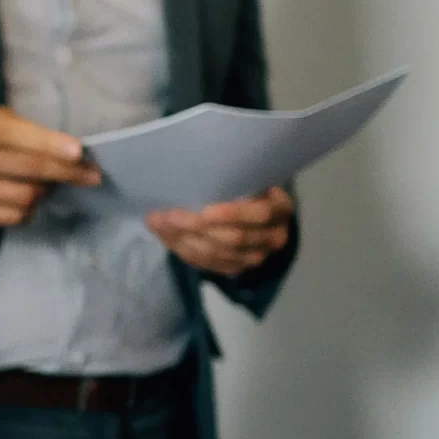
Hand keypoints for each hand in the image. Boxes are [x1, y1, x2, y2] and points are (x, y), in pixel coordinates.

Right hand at [0, 104, 100, 226]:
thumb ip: (18, 128)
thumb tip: (64, 148)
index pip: (22, 139)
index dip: (56, 147)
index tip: (82, 152)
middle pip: (31, 172)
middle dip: (67, 173)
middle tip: (91, 175)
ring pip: (26, 198)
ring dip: (46, 192)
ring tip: (50, 184)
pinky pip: (11, 217)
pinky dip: (27, 209)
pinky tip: (28, 198)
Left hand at [146, 185, 293, 277]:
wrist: (253, 205)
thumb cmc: (244, 182)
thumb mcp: (245, 174)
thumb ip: (229, 176)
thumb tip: (189, 171)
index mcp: (280, 208)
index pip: (260, 214)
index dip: (233, 214)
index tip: (205, 210)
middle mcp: (274, 236)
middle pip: (234, 238)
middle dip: (197, 227)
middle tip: (168, 215)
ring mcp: (256, 255)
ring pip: (217, 254)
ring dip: (184, 239)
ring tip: (158, 222)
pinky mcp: (236, 267)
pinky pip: (208, 264)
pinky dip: (183, 250)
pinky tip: (165, 235)